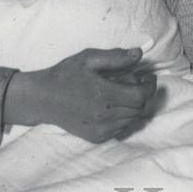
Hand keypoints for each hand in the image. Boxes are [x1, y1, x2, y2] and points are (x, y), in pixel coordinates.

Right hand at [3, 47, 156, 142]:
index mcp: (104, 95)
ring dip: (132, 106)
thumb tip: (138, 54)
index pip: (141, 96)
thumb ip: (115, 57)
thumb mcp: (89, 58)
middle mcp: (104, 116)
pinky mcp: (96, 137)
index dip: (149, 86)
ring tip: (117, 93)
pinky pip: (120, 128)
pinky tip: (109, 106)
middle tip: (129, 81)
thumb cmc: (65, 75)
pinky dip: (122, 117)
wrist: (42, 99)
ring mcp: (100, 129)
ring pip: (132, 120)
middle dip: (140, 94)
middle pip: (139, 108)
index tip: (147, 77)